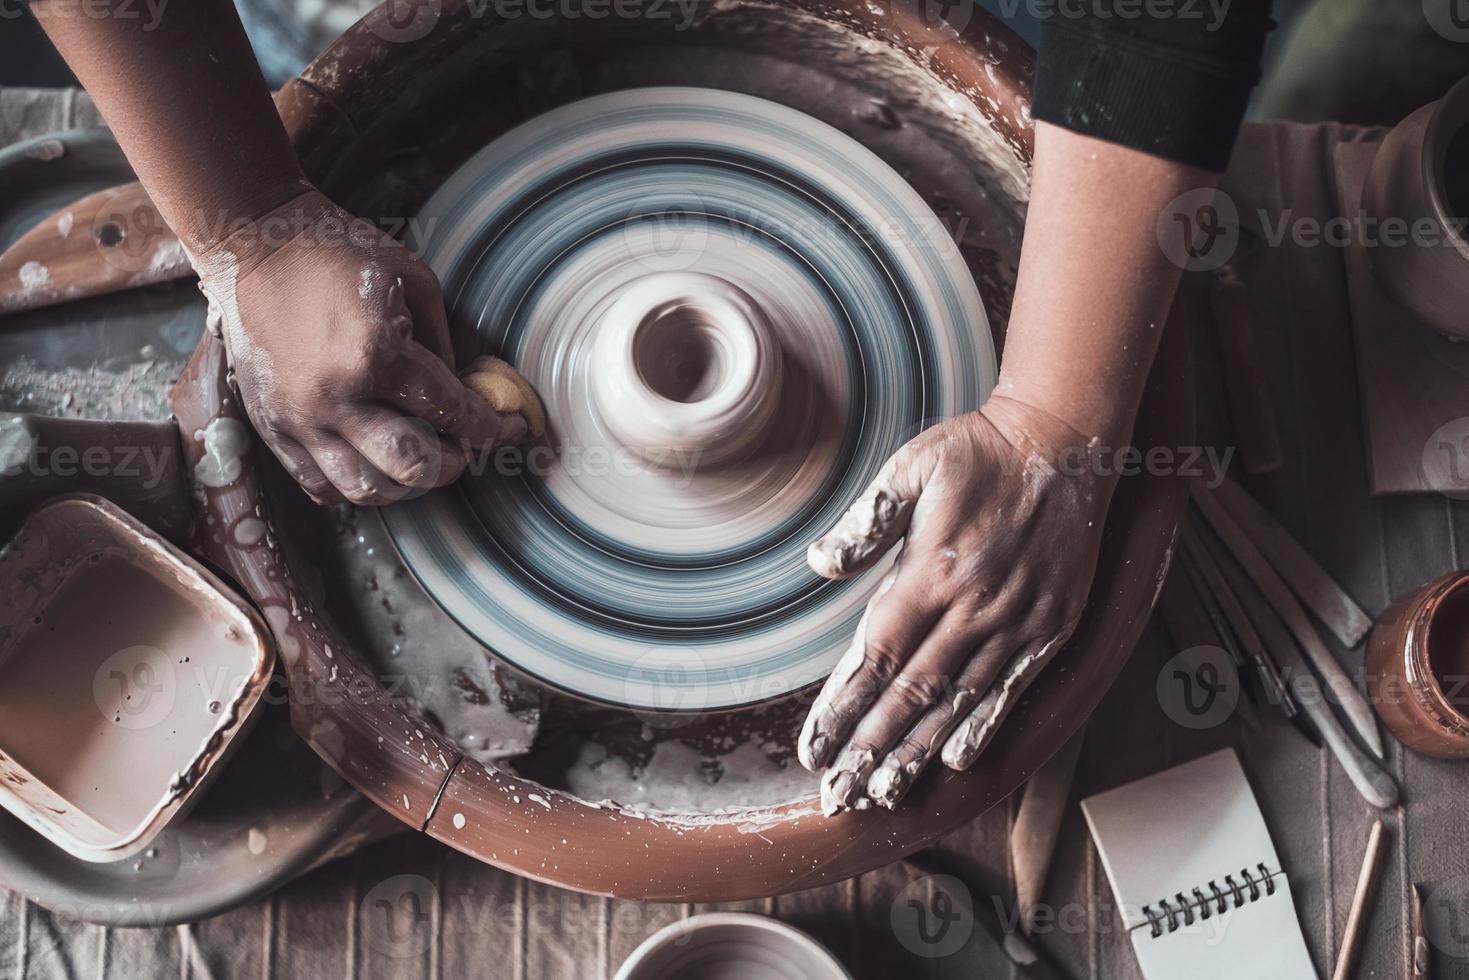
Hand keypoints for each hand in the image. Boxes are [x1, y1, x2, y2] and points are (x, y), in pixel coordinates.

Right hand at [192, 189, 523, 503]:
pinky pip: (320, 485)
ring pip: (366, 490)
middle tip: (462, 445)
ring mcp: (298, 418)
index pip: (453, 414)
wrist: (256, 244)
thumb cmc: (339, 252)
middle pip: (412, 468)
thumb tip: (462, 397)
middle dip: (452, 463)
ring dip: (405, 485)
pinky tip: (374, 463)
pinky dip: (356, 485)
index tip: (511, 427)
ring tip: (420, 459)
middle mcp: (335, 397)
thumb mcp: (415, 282)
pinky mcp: (272, 428)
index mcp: (376, 353)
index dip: (494, 428)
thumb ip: (444, 347)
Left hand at [798, 395, 1115, 812]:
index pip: (876, 659)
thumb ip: (867, 520)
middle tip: (838, 798)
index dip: (841, 710)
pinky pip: (1010, 691)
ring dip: (916, 754)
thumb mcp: (911, 468)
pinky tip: (955, 762)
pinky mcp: (1049, 629)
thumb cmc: (978, 454)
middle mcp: (972, 609)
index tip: (813, 749)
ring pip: (956, 704)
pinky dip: (982, 729)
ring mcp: (1015, 623)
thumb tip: (819, 564)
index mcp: (930, 572)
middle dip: (869, 751)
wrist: (1065, 444)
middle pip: (910, 696)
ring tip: (883, 795)